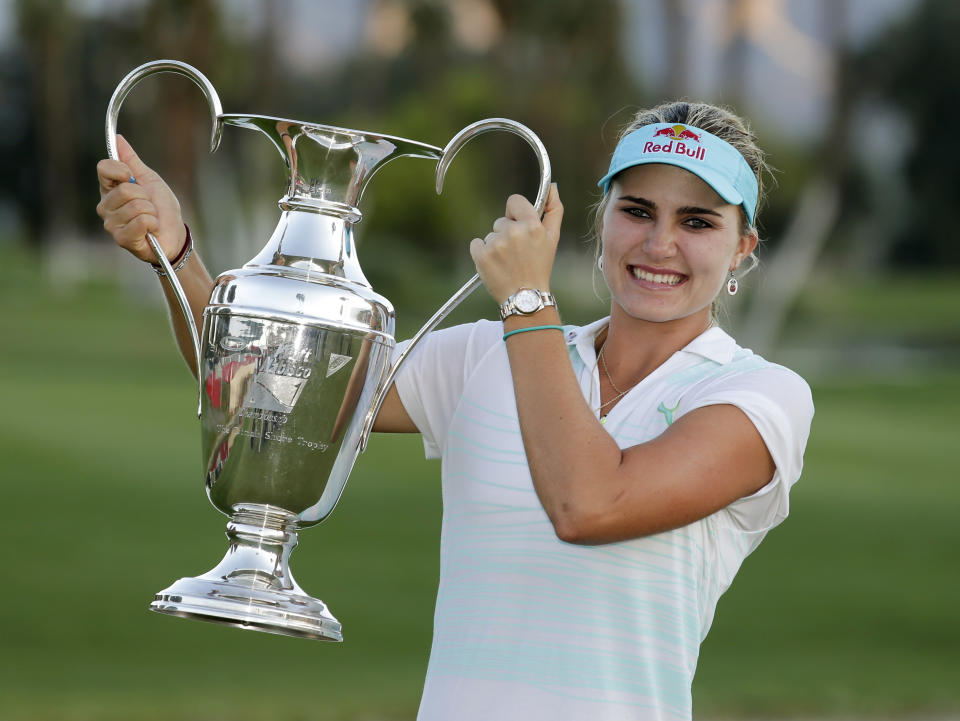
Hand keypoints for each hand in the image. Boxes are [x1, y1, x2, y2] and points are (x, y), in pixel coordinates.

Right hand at [95, 135, 185, 262]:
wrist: (175, 234)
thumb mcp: (149, 179)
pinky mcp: (122, 238)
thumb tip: (118, 138)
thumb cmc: (162, 208)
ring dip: (151, 212)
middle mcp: (106, 206)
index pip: (104, 168)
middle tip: (149, 206)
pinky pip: (141, 221)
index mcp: (110, 189)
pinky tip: (151, 230)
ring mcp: (112, 224)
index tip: (132, 176)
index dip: (122, 169)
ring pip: (136, 206)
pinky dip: (153, 224)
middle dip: (145, 196)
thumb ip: (131, 161)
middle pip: (125, 189)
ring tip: (151, 219)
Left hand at [470, 183, 562, 303]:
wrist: (525, 297)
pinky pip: (476, 244)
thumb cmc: (539, 267)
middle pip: (501, 221)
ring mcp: (496, 244)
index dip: (515, 213)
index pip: (514, 201)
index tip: (519, 226)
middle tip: (517, 254)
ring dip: (496, 246)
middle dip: (507, 234)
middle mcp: (513, 232)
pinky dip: (482, 253)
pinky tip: (495, 265)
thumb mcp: (552, 238)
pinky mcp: (481, 255)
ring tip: (507, 262)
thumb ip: (554, 210)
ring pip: (490, 235)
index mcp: (532, 225)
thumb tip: (553, 187)